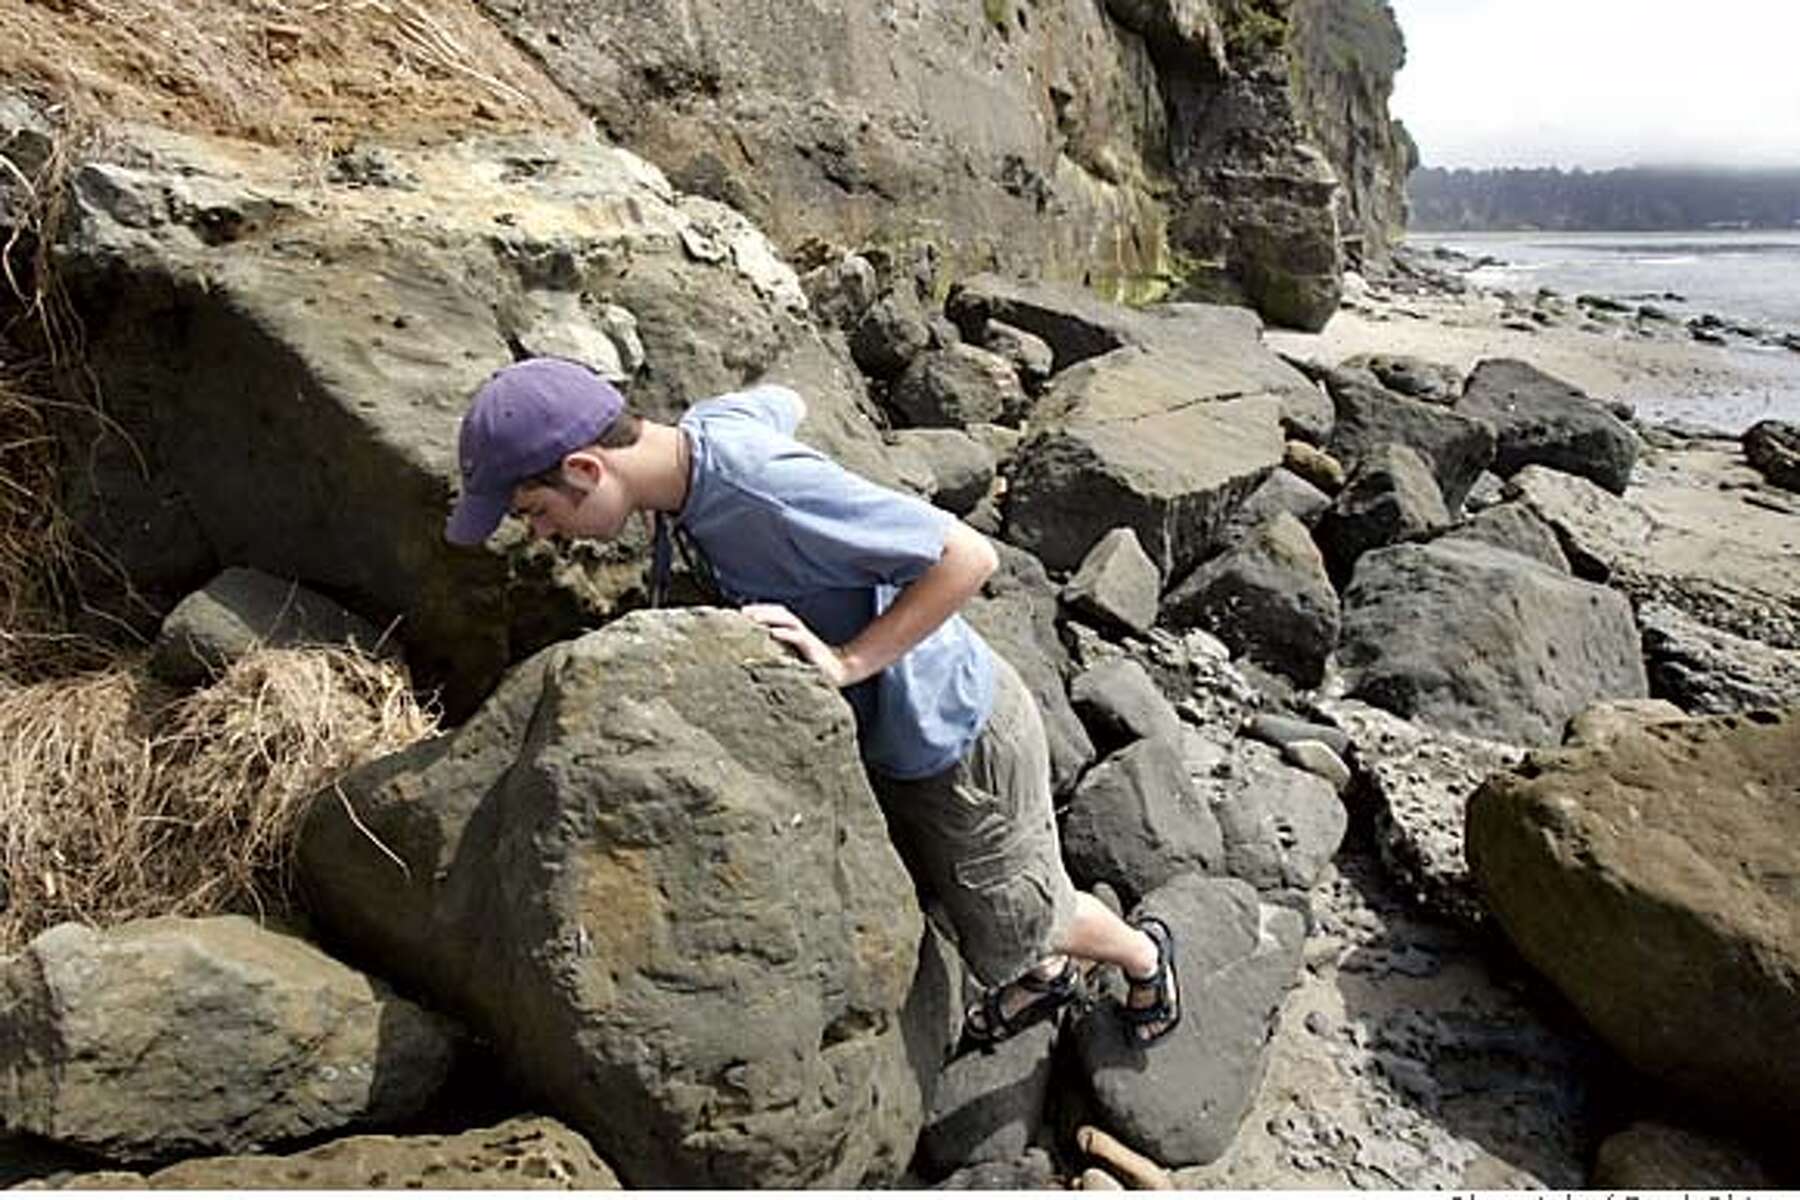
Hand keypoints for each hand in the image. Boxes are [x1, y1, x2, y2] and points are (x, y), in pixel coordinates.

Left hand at [740, 603, 859, 687]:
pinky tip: (773, 633)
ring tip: (754, 618)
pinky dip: (785, 633)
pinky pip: (798, 637)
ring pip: (788, 620)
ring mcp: (807, 637)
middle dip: (761, 609)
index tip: (741, 611)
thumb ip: (778, 648)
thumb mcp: (793, 654)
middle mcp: (800, 630)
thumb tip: (754, 651)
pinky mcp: (812, 648)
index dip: (760, 609)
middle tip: (743, 611)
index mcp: (794, 630)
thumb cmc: (813, 664)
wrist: (840, 670)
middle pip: (780, 612)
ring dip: (770, 617)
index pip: (776, 613)